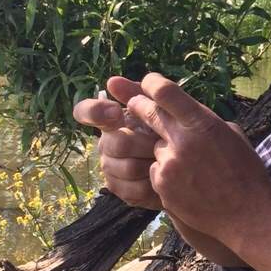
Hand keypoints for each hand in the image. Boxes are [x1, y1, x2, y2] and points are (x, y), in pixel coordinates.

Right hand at [73, 75, 161, 209]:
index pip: (85, 111)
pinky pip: (133, 189)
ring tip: (166, 158)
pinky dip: (152, 183)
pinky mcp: (119, 189)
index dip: (95, 111)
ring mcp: (110, 167)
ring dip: (151, 163)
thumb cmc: (167, 129)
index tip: (116, 111)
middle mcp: (105, 143)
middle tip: (162, 141)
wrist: (185, 163)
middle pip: (115, 143)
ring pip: (126, 167)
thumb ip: (137, 93)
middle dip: (144, 142)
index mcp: (110, 120)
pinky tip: (162, 177)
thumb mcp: (157, 107)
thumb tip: (111, 82)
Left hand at [126, 72, 270, 239]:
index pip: (165, 92)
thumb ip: (203, 120)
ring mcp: (169, 165)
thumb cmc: (245, 171)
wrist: (248, 213)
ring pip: (153, 146)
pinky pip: (155, 170)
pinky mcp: (162, 187)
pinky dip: (165, 173)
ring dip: (163, 150)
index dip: (151, 83)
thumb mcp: (231, 134)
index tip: (148, 83)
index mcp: (203, 123)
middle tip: (135, 105)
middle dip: (138, 106)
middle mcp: (182, 141)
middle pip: (147, 113)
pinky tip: (187, 183)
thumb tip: (182, 110)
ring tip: (189, 165)